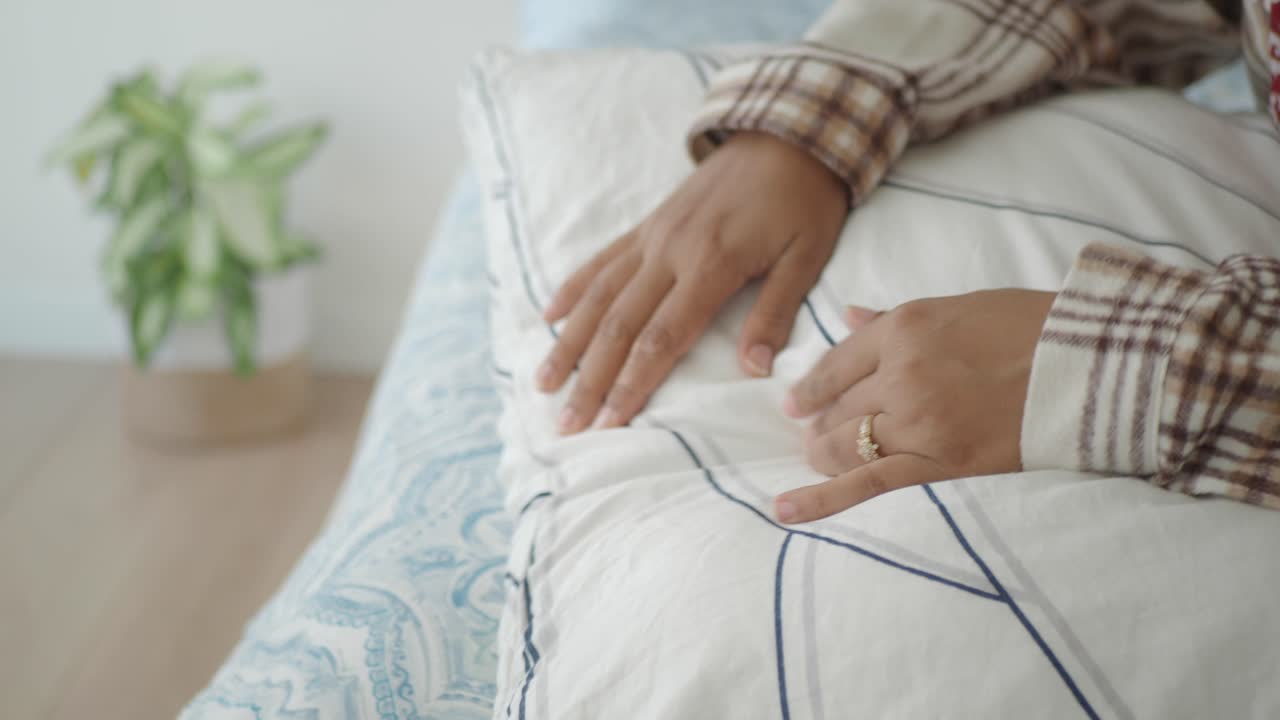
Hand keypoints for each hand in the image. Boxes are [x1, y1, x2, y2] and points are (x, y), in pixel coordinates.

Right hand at [537, 131, 848, 433]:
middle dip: (590, 380)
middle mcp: (669, 251)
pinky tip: (549, 317)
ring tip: (543, 383)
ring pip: (598, 296)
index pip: (661, 337)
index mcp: (710, 264)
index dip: (631, 383)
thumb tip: (754, 369)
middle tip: (567, 425)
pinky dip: (573, 290)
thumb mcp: (807, 255)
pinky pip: (601, 261)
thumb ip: (775, 311)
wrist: (787, 134)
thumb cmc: (804, 201)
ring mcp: (652, 236)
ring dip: (568, 343)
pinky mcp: (647, 224)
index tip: (610, 423)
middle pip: (618, 325)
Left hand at [775, 289, 1056, 522]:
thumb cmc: (1032, 327)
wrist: (1095, 365)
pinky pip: (866, 485)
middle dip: (821, 422)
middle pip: (838, 407)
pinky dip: (821, 500)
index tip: (794, 402)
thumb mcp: (957, 307)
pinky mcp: (940, 462)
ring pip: (845, 444)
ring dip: (824, 453)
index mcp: (904, 328)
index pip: (835, 364)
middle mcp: (901, 373)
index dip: (810, 388)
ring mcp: (918, 421)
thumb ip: (894, 319)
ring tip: (819, 457)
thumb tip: (848, 314)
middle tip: (813, 433)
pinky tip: (784, 511)